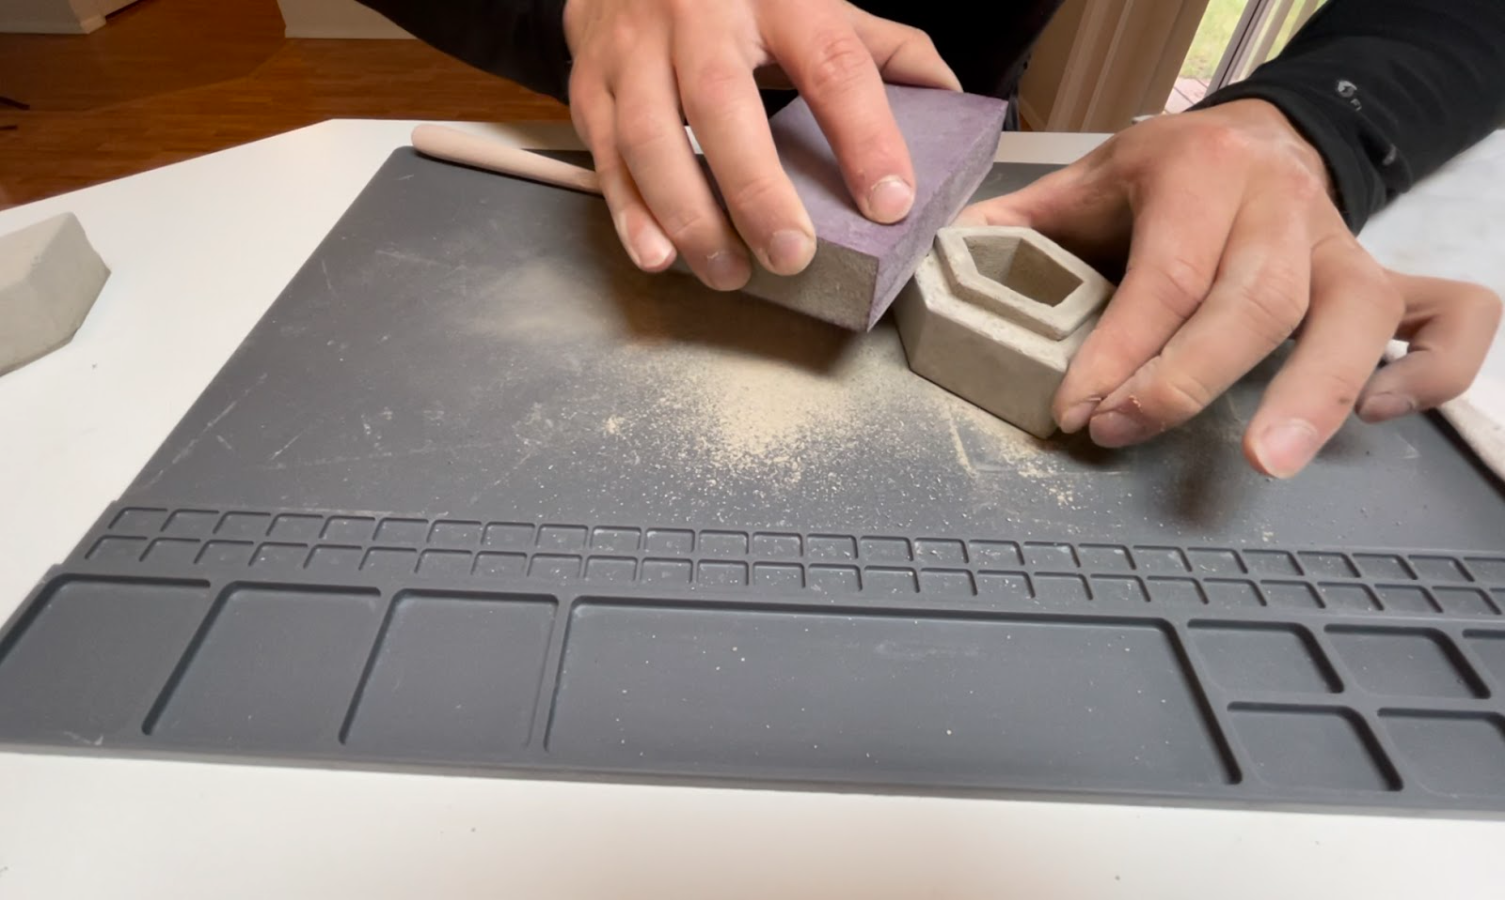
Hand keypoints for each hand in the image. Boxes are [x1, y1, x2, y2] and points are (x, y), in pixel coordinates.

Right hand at [563, 0, 959, 289]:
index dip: (865, 135)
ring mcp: (634, 48)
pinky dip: (628, 211)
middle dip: (756, 189)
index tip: (890, 202)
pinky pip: (603, 152)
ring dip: (688, 214)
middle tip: (792, 257)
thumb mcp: (815, 1)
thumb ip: (883, 47)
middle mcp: (698, 14)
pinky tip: (659, 255)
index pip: (832, 64)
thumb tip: (951, 100)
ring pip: (649, 134)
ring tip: (729, 272)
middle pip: (722, 103)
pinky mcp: (590, 81)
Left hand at [956, 99, 1501, 477]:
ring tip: (1266, 460)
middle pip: (1253, 300)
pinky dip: (1425, 370)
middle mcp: (1279, 204)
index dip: (1118, 351)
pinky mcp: (1382, 274)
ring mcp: (1341, 241)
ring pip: (1355, 311)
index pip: (1164, 274)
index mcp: (1199, 174)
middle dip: (1186, 380)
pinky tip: (1373, 415)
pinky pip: (1446, 317)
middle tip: (1125, 433)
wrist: (1254, 135)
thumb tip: (947, 264)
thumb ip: (1024, 225)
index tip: (1076, 410)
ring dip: (1315, 391)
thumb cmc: (1165, 176)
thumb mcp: (1090, 181)